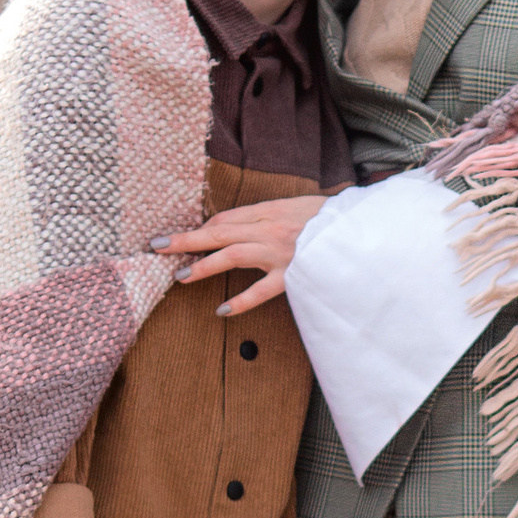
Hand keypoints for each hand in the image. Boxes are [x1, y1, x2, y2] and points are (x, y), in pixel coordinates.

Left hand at [157, 192, 328, 312]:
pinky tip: (223, 310)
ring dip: (205, 264)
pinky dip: (242, 300)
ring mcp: (281, 252)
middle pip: (219, 231)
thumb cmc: (328, 219)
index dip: (200, 228)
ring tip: (181, 276)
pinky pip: (263, 289)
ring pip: (234, 254)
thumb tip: (228, 225)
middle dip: (186, 239)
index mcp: (270, 211)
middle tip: (157, 245)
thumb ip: (264, 216)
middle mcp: (270, 229)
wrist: (360, 230)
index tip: (178, 238)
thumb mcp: (295, 207)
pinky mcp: (294, 275)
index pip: (226, 219)